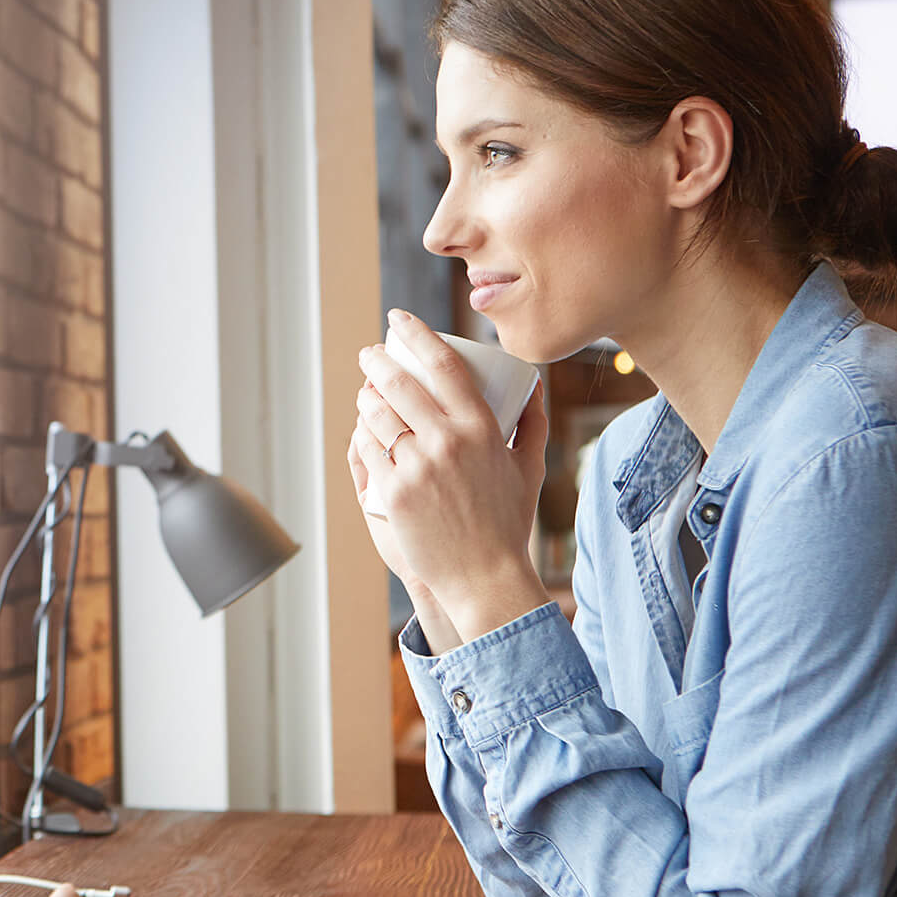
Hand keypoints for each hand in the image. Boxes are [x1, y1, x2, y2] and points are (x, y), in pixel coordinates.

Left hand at [351, 310, 551, 641]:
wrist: (484, 577)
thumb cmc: (508, 522)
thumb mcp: (529, 469)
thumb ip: (533, 424)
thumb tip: (534, 386)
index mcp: (481, 429)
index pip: (442, 364)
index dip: (416, 333)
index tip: (399, 319)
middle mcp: (447, 442)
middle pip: (399, 382)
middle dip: (377, 359)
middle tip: (370, 353)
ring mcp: (417, 467)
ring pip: (376, 414)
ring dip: (365, 396)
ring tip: (366, 391)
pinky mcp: (393, 492)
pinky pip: (368, 449)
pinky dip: (362, 434)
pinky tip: (362, 428)